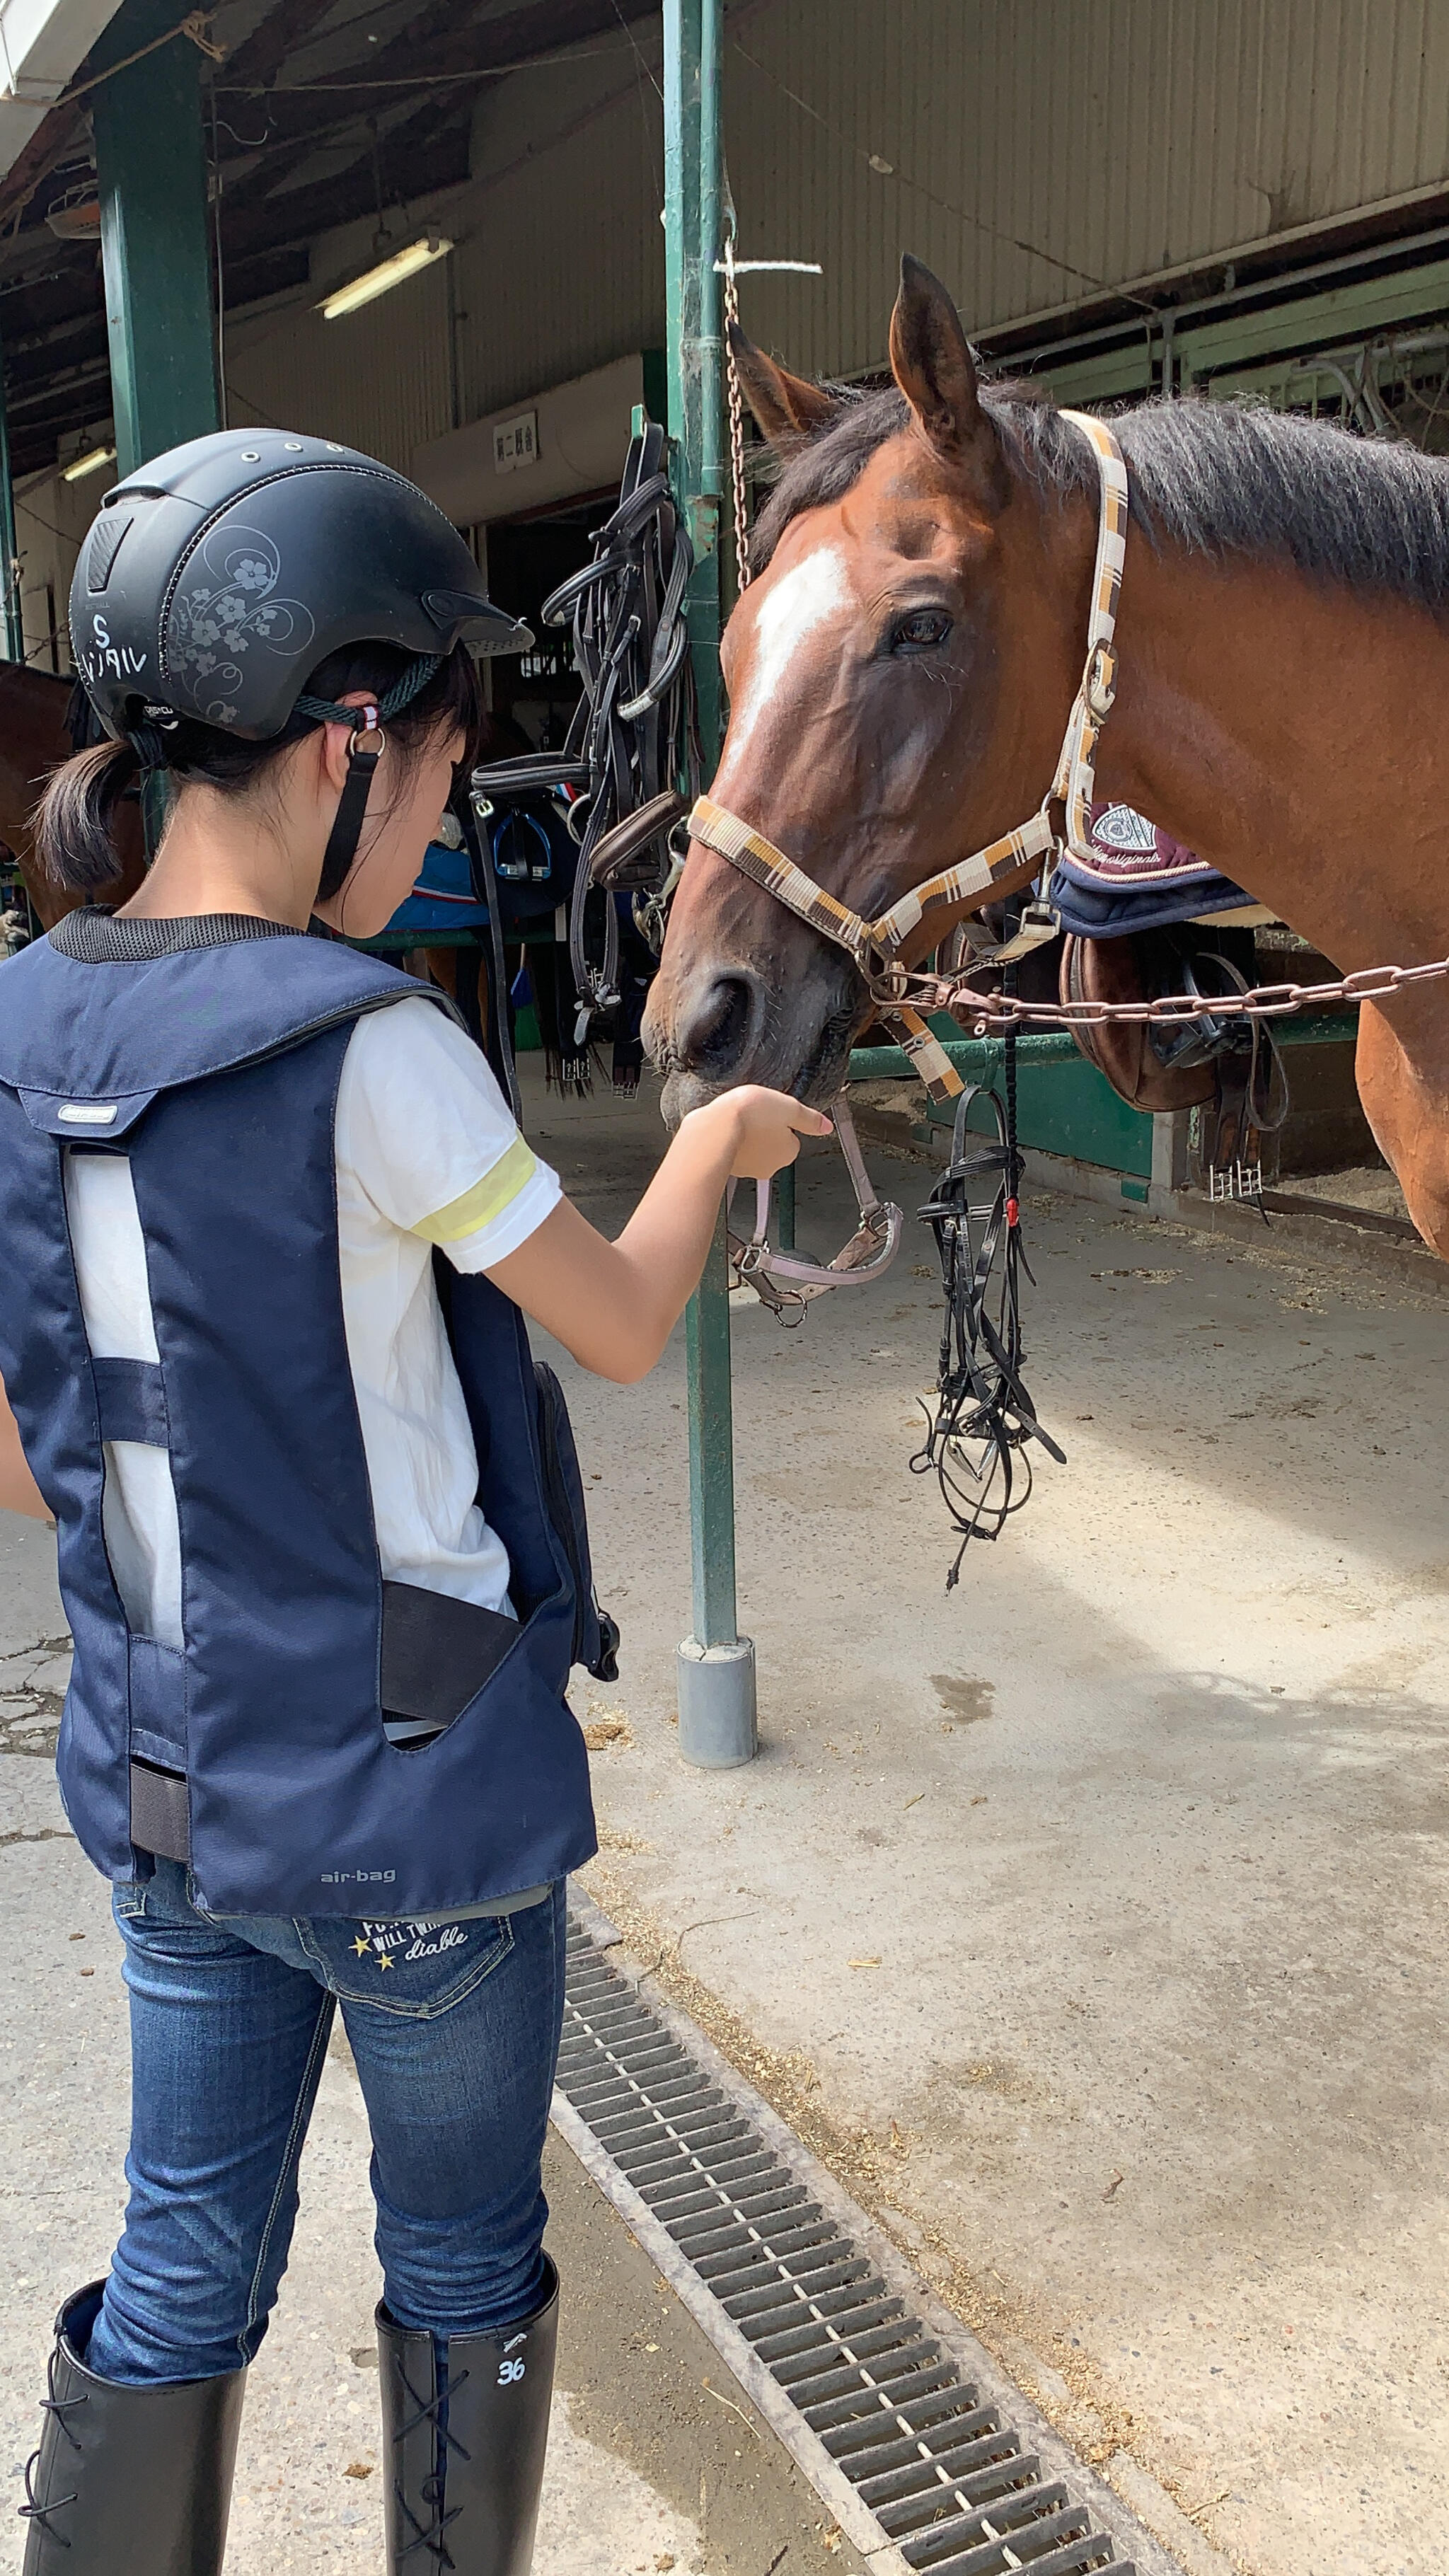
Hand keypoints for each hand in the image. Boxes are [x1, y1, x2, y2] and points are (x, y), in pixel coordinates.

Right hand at [687, 1085, 833, 1181]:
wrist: (716, 1126)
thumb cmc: (750, 1114)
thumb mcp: (789, 1107)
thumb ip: (809, 1118)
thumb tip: (826, 1126)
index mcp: (788, 1152)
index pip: (791, 1136)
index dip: (780, 1121)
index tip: (770, 1112)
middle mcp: (770, 1166)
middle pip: (771, 1144)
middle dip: (763, 1131)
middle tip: (753, 1115)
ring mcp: (748, 1169)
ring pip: (752, 1149)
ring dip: (746, 1137)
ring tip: (737, 1122)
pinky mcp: (729, 1167)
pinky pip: (733, 1153)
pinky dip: (730, 1143)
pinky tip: (725, 1132)